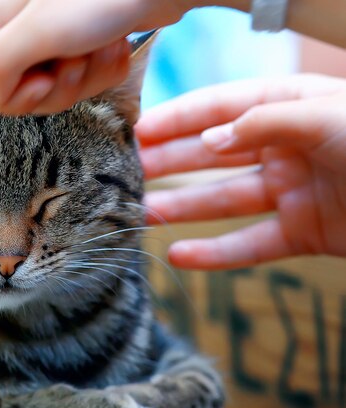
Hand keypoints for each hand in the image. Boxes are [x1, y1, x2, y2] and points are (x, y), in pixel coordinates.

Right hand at [0, 0, 189, 114]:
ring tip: (104, 46)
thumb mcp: (40, 30)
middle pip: (24, 92)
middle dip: (60, 86)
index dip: (15, 95)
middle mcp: (23, 28)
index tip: (43, 80)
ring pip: (58, 89)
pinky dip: (106, 70)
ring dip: (88, 77)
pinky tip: (117, 46)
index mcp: (0, 18)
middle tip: (78, 60)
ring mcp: (55, 36)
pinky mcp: (85, 42)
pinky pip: (86, 79)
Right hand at [136, 74, 345, 269]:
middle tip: (128, 172)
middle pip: (214, 155)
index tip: (138, 131)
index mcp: (289, 106)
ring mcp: (292, 191)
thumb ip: (263, 122)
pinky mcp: (304, 233)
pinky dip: (216, 253)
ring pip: (224, 201)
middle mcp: (284, 147)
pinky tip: (180, 255)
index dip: (177, 118)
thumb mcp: (325, 113)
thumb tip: (210, 140)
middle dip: (169, 162)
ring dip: (182, 209)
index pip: (221, 107)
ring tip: (142, 214)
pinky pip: (252, 245)